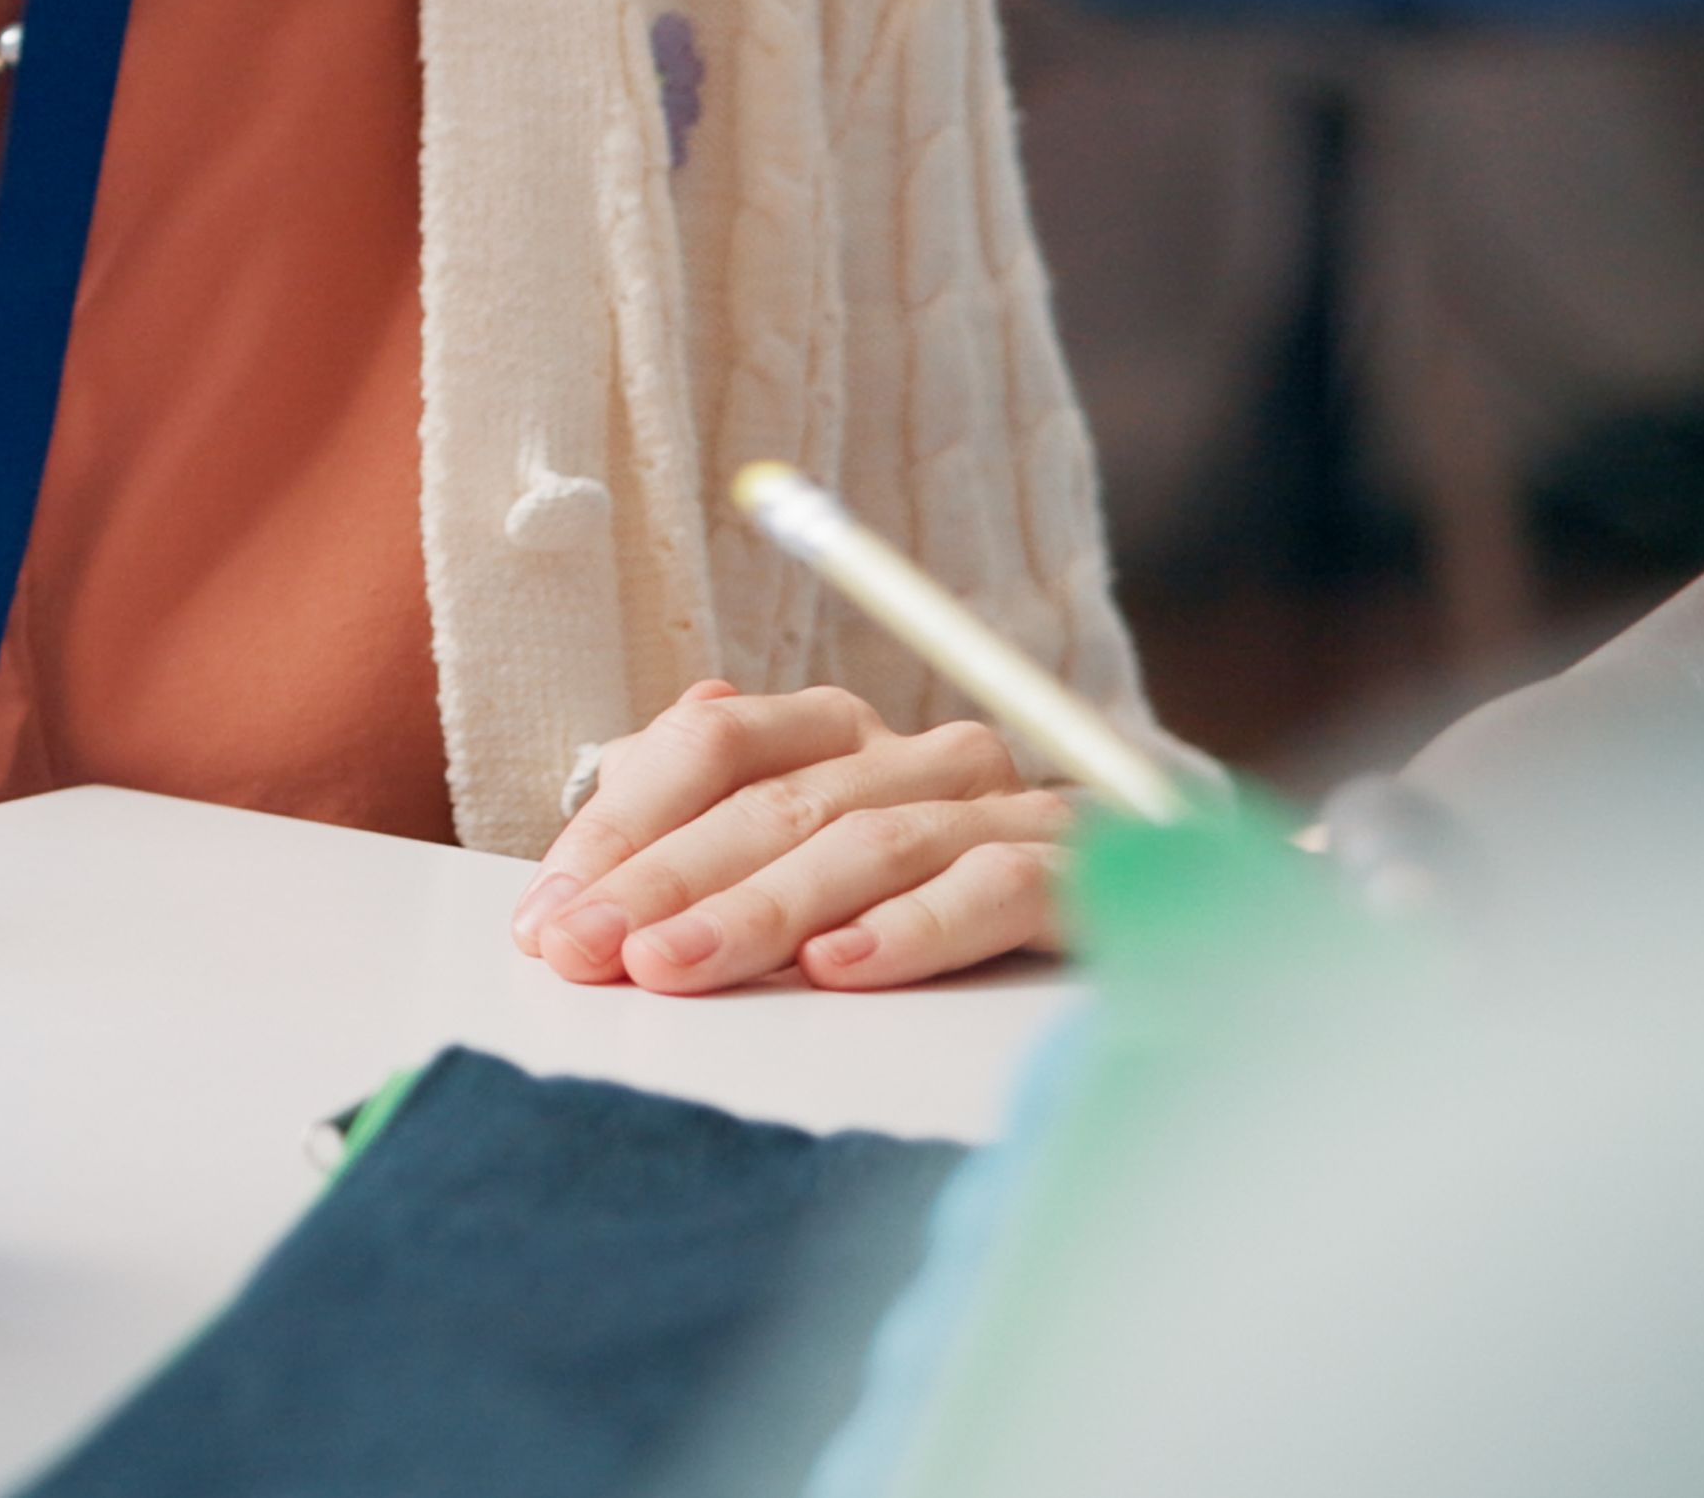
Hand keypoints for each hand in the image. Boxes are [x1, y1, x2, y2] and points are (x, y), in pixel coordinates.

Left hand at [507, 681, 1072, 995]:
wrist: (1158, 925)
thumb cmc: (941, 905)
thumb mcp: (815, 863)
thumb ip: (716, 821)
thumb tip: (604, 786)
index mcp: (844, 735)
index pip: (712, 744)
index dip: (621, 821)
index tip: (545, 909)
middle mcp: (921, 755)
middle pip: (775, 801)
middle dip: (661, 878)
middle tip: (583, 950)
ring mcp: (1006, 810)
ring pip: (867, 843)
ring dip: (760, 910)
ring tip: (673, 963)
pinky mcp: (1080, 875)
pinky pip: (991, 890)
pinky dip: (914, 929)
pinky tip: (841, 968)